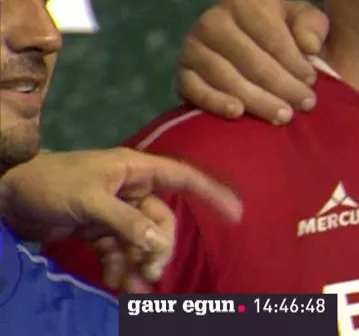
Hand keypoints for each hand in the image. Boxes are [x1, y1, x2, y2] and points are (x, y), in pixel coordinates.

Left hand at [0, 148, 241, 291]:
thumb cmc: (51, 183)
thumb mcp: (90, 200)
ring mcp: (116, 211)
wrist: (10, 195)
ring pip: (142, 241)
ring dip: (141, 264)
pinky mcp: (100, 230)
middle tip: (152, 273)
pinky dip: (121, 268)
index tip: (236, 212)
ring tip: (134, 288)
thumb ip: (127, 221)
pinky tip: (117, 283)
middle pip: (162, 221)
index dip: (212, 192)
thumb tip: (161, 241)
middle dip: (159, 248)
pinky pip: (120, 252)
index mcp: (135, 170)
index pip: (184, 178)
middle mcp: (131, 189)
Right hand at [176, 0, 329, 124]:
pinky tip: (238, 113)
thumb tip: (310, 45)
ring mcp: (192, 46)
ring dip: (257, 99)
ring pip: (225, 76)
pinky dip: (215, 102)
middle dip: (281, 84)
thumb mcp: (305, 21)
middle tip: (305, 105)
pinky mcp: (182, 73)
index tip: (312, 80)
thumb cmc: (286, 33)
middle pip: (249, 58)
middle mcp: (212, 19)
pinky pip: (195, 90)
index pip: (269, 34)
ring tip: (284, 115)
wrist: (257, 51)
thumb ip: (312, 26)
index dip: (293, 60)